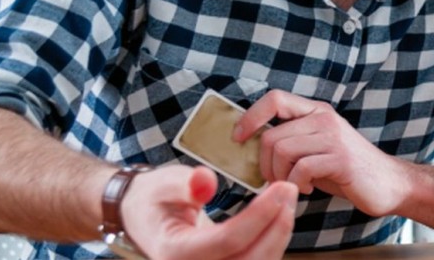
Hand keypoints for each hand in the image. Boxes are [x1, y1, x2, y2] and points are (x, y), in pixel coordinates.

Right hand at [121, 165, 297, 259]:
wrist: (144, 219)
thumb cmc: (155, 200)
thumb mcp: (163, 183)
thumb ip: (185, 183)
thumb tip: (207, 181)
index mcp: (173, 252)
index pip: (226, 240)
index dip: (259, 215)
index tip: (280, 188)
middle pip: (249, 259)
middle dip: (277, 227)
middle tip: (289, 192)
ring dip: (279, 235)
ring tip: (288, 201)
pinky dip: (272, 242)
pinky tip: (279, 216)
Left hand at [236, 90, 407, 215]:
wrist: (389, 183)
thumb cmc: (347, 169)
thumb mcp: (317, 146)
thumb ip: (292, 140)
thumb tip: (250, 146)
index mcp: (317, 111)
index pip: (275, 98)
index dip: (250, 116)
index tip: (238, 138)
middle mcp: (325, 118)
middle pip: (271, 136)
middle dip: (264, 164)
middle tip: (275, 179)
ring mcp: (334, 137)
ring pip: (282, 151)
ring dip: (279, 176)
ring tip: (293, 184)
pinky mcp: (340, 159)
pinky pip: (301, 169)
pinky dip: (297, 184)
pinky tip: (308, 188)